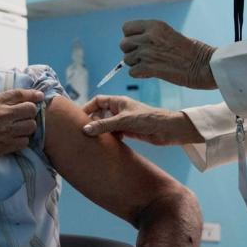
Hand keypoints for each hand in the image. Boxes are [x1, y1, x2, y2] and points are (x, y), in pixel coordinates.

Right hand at [0, 74, 43, 169]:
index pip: (19, 94)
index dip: (33, 94)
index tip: (40, 96)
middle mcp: (2, 115)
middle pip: (30, 110)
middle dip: (31, 111)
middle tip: (25, 115)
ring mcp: (5, 131)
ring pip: (30, 126)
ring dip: (28, 127)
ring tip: (21, 128)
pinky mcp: (5, 147)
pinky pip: (24, 142)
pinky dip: (22, 141)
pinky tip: (15, 140)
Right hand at [82, 95, 202, 144]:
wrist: (168, 130)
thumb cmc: (148, 119)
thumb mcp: (123, 121)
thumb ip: (104, 125)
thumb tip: (85, 129)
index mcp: (118, 101)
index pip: (97, 101)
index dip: (87, 108)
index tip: (78, 118)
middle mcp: (119, 110)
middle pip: (100, 114)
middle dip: (92, 122)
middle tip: (84, 132)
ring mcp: (123, 121)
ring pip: (106, 125)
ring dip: (101, 132)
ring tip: (93, 140)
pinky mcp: (128, 131)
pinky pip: (114, 134)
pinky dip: (110, 138)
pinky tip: (108, 145)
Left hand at [120, 20, 216, 89]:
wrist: (205, 65)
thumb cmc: (192, 51)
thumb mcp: (169, 34)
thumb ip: (151, 35)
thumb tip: (134, 43)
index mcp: (154, 25)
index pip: (126, 28)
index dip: (130, 36)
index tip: (140, 43)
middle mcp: (148, 36)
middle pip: (123, 44)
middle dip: (131, 51)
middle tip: (145, 57)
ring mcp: (147, 52)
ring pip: (126, 59)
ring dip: (136, 64)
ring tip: (152, 64)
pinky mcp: (149, 68)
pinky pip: (132, 72)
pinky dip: (140, 74)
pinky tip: (152, 73)